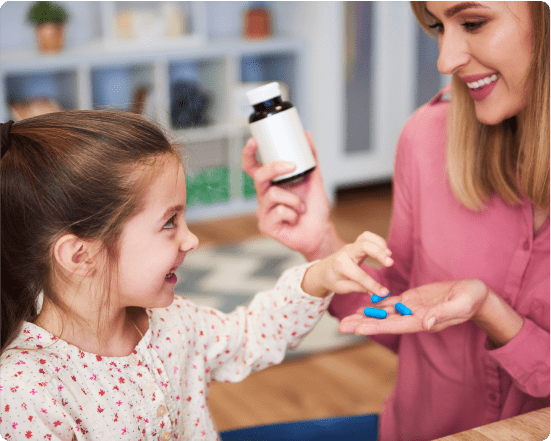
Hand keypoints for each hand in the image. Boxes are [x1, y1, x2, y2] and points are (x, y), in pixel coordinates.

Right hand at [242, 132, 341, 260]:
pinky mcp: (265, 225)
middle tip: (292, 166)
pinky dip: (293, 214)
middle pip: (259, 176)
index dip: (249, 154)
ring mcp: (263, 212)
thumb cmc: (314, 208)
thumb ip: (310, 158)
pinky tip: (295, 219)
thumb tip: (306, 135)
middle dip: (275, 168)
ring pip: (273, 194)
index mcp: (271, 184)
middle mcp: (263, 196)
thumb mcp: (314, 178)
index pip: (253, 167)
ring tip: (301, 208)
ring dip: (294, 200)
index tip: (254, 141)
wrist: (320, 231)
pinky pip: (278, 211)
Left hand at [301, 231, 392, 297]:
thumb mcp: (343, 288)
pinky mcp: (356, 243)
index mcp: (340, 266)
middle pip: (363, 246)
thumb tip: (379, 293)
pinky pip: (367, 236)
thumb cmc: (333, 279)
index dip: (372, 284)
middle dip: (378, 253)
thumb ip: (361, 288)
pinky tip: (385, 250)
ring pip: (365, 238)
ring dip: (379, 244)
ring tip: (389, 255)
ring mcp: (351, 246)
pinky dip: (378, 240)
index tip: (383, 292)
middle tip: (390, 263)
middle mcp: (345, 253)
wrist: (324, 270)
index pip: (359, 274)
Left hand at [338, 279, 489, 334]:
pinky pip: (391, 303)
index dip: (376, 327)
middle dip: (362, 324)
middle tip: (340, 327)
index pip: (394, 325)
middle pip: (383, 322)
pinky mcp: (413, 300)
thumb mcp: (460, 305)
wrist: (476, 294)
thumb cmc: (471, 300)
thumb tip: (425, 324)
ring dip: (365, 316)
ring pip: (383, 313)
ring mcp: (412, 309)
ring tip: (346, 319)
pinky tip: (364, 306)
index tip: (358, 329)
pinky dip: (377, 305)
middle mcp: (413, 318)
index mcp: (423, 321)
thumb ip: (442, 315)